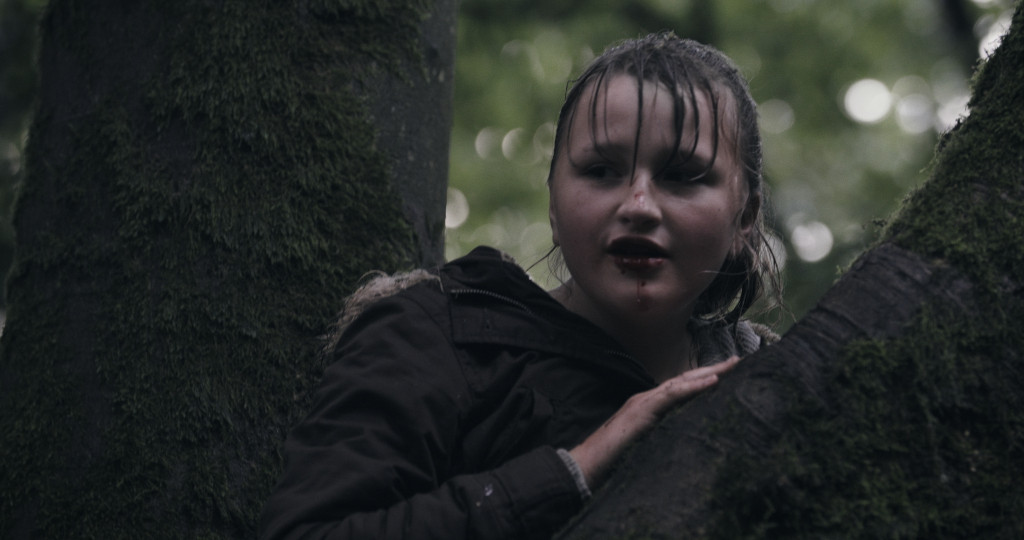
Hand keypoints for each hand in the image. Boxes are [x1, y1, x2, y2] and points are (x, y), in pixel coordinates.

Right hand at [569, 356, 739, 488]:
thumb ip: (662, 437)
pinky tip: (713, 381)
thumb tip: (684, 441)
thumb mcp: (645, 448)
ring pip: (680, 382)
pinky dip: (694, 387)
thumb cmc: (613, 462)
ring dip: (708, 373)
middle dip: (712, 370)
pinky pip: (672, 395)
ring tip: (732, 366)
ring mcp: (643, 403)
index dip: (702, 380)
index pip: (680, 389)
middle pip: (684, 380)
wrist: (587, 465)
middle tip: (739, 362)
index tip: (727, 375)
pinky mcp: (642, 411)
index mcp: (648, 407)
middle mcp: (646, 399)